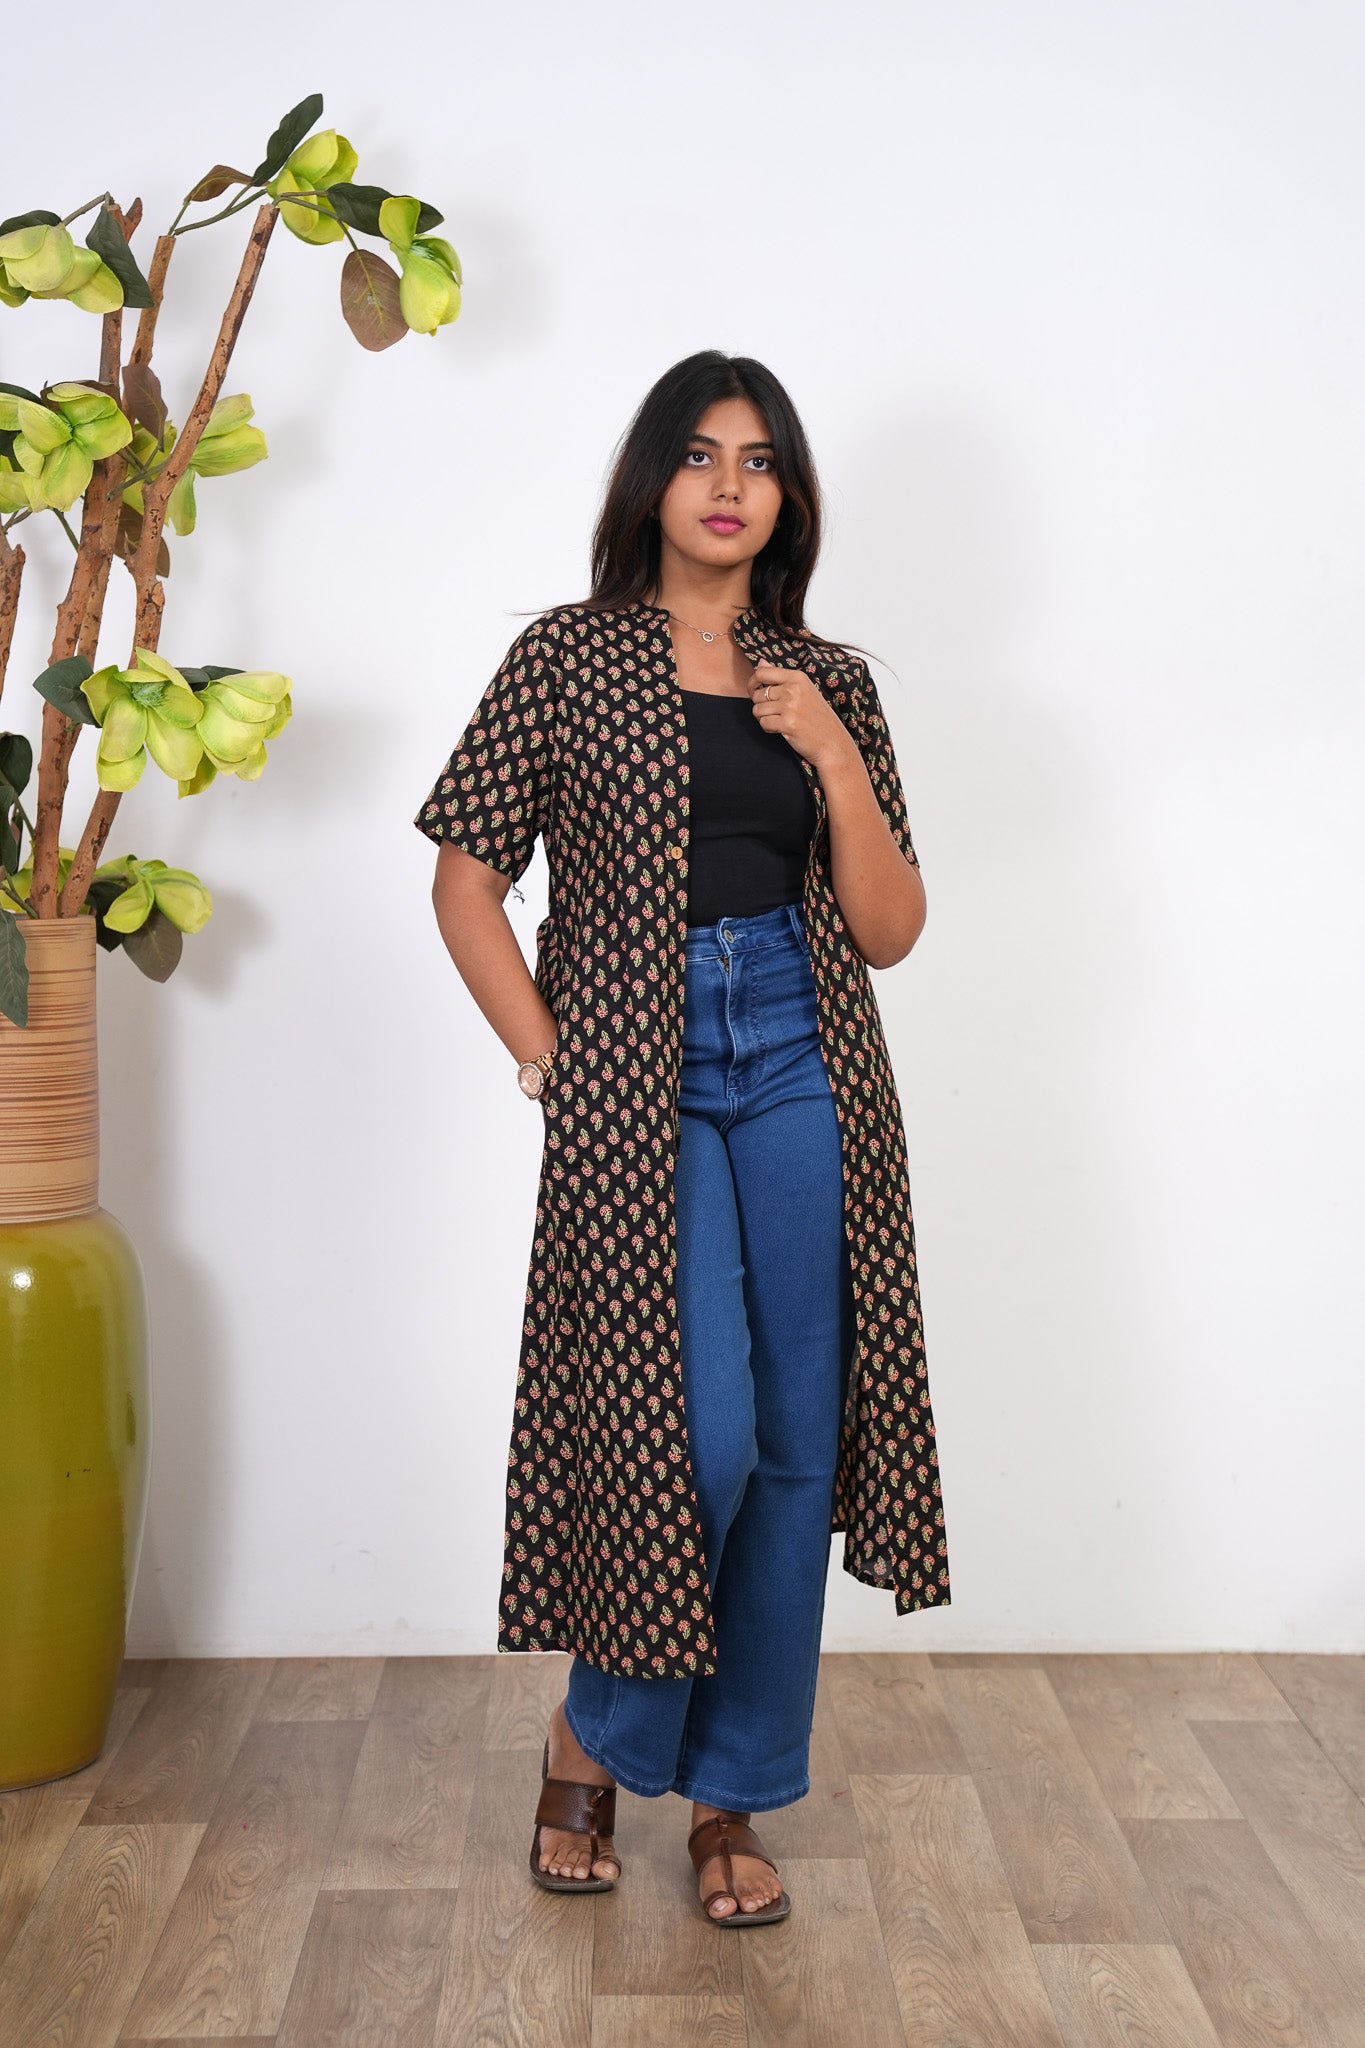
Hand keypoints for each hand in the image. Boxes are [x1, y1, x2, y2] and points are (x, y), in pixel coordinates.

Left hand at [748, 662, 857, 776]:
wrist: (832, 742)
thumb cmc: (818, 717)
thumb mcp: (804, 690)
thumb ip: (780, 677)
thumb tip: (760, 662)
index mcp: (797, 677)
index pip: (762, 672)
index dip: (753, 683)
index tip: (755, 691)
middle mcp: (793, 689)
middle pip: (757, 694)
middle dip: (760, 705)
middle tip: (774, 713)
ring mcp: (790, 706)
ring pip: (757, 709)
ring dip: (764, 718)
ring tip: (779, 721)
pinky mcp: (786, 723)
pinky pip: (763, 723)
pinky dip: (768, 728)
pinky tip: (781, 729)